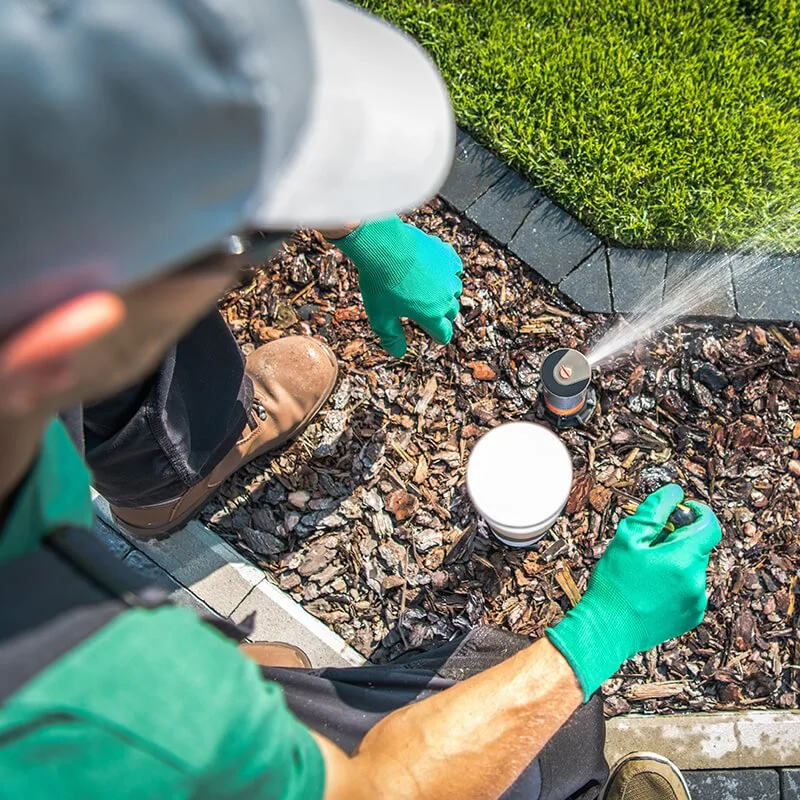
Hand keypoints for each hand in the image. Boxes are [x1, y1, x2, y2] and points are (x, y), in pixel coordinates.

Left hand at [332, 216, 462, 356]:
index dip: (438, 336)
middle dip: (441, 315)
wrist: (382, 245)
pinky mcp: (447, 255)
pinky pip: (455, 268)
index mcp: (431, 316)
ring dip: (445, 293)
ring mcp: (448, 276)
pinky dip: (448, 271)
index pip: (444, 333)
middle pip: (451, 313)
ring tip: (431, 290)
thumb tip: (399, 353)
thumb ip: (391, 338)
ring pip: (454, 290)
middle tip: (428, 312)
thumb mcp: (380, 317)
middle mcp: (445, 297)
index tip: (434, 335)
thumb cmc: (379, 283)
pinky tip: (437, 271)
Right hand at [546, 484, 721, 699]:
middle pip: (697, 546)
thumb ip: (654, 510)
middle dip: (677, 538)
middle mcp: (697, 581)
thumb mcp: (627, 538)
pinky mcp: (691, 617)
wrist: (608, 630)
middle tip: (646, 544)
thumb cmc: (614, 585)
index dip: (697, 512)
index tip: (680, 510)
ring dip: (674, 561)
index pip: (710, 525)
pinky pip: (689, 588)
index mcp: (683, 559)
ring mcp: (696, 602)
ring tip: (644, 570)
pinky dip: (674, 582)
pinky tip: (649, 588)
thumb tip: (674, 492)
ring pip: (691, 567)